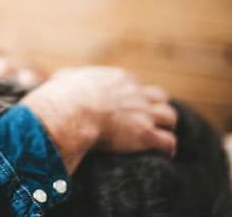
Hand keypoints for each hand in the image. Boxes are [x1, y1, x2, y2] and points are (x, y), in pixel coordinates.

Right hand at [21, 66, 176, 174]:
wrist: (70, 112)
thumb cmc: (64, 96)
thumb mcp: (65, 78)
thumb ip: (69, 78)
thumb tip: (61, 80)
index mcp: (118, 79)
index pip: (135, 84)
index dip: (133, 96)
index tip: (127, 106)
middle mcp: (135, 93)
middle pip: (158, 96)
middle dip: (155, 107)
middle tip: (148, 119)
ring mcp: (143, 113)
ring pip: (169, 116)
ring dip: (165, 126)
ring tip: (160, 135)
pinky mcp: (145, 134)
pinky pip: (168, 142)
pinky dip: (167, 148)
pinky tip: (164, 154)